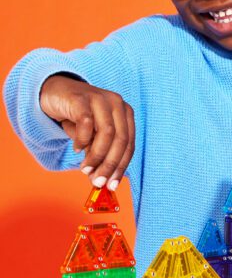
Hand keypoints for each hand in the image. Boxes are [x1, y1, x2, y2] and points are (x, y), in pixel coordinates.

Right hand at [40, 74, 134, 190]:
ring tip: (85, 168)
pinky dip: (82, 139)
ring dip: (96, 155)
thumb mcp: (92, 138)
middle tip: (97, 181)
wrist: (56, 93)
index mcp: (126, 114)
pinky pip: (87, 122)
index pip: (129, 144)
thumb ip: (98, 155)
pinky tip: (76, 148)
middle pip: (121, 140)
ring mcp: (101, 98)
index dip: (121, 167)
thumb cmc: (78, 118)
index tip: (112, 185)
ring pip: (107, 133)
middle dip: (110, 164)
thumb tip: (99, 181)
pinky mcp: (82, 98)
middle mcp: (117, 104)